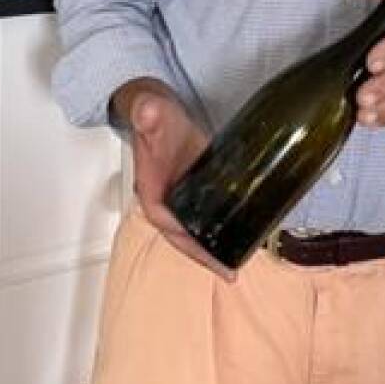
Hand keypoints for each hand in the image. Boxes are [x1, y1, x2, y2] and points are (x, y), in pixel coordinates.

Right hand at [124, 87, 235, 281]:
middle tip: (229, 272)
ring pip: (192, 233)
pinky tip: (237, 240)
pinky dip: (216, 234)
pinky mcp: (194, 195)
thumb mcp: (151, 111)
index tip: (205, 248)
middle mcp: (163, 201)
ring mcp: (179, 201)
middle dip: (202, 256)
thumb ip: (148, 112)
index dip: (183, 236)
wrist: (157, 112)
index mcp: (149, 190)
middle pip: (180, 236)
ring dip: (210, 251)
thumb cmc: (154, 115)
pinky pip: (203, 221)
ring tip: (235, 266)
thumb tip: (147, 112)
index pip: (164, 220)